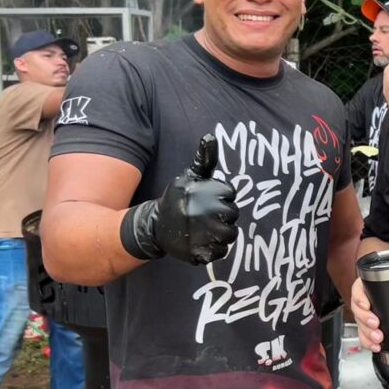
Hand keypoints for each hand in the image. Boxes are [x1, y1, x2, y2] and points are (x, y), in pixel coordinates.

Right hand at [120, 134, 238, 264]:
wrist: (156, 226)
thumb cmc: (180, 198)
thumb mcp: (190, 176)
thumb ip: (204, 159)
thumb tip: (211, 136)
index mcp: (202, 191)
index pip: (230, 194)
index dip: (222, 197)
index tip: (207, 199)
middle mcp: (200, 211)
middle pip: (233, 214)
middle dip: (224, 216)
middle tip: (207, 216)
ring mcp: (199, 233)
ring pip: (230, 235)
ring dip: (222, 233)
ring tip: (206, 228)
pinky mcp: (197, 252)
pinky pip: (221, 252)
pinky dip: (215, 249)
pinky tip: (203, 242)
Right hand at [351, 270, 388, 351]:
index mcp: (366, 287)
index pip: (358, 291)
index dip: (360, 299)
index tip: (366, 305)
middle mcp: (363, 301)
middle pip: (358, 311)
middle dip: (366, 320)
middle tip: (376, 324)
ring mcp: (363, 315)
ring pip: (360, 325)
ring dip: (368, 333)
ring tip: (378, 338)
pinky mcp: (367, 327)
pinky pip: (364, 336)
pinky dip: (369, 342)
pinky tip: (376, 346)